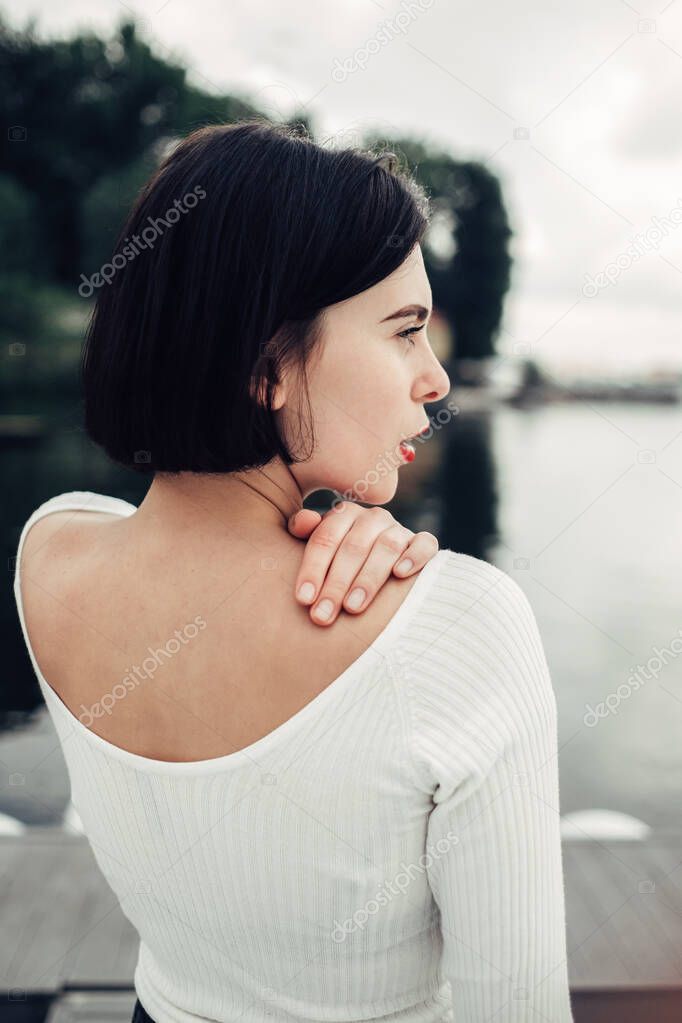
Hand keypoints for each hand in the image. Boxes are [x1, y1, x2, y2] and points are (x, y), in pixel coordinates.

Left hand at [287, 502, 438, 625]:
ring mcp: (399, 529)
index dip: (312, 569)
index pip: (325, 538)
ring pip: (386, 547)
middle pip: (353, 547)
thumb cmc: (336, 562)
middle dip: (336, 584)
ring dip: (368, 578)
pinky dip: (414, 557)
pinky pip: (424, 545)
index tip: (303, 600)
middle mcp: (373, 518)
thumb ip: (303, 532)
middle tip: (323, 615)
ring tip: (352, 607)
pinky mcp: (424, 543)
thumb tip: (304, 522)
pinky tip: (400, 574)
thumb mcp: (317, 548)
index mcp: (344, 515)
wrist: (373, 566)